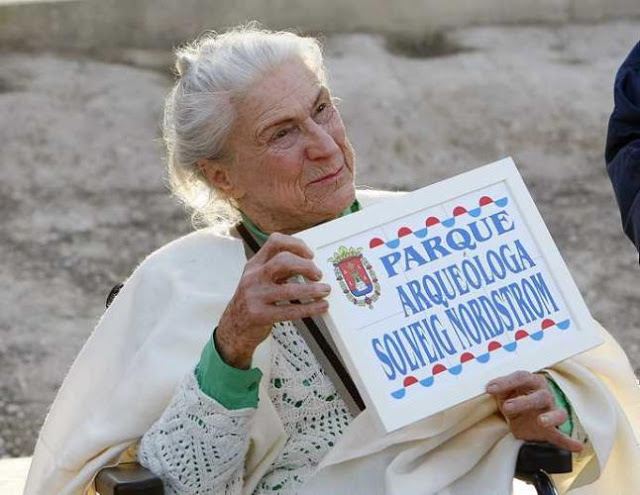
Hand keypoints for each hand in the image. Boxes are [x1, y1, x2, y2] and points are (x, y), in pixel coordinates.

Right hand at [216, 233, 330, 368]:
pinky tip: (321, 306)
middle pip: (283, 261)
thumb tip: (309, 264)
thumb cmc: (253, 302)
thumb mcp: (260, 279)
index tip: (310, 254)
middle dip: (306, 266)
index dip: (296, 244)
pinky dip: (310, 308)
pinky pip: (290, 311)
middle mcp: (253, 277)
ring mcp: (255, 296)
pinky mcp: (260, 315)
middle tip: (318, 274)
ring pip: (289, 289)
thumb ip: (279, 270)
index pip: (275, 242)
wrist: (233, 328)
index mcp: (254, 264)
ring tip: (325, 290)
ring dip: (312, 290)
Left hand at [486, 371, 582, 452]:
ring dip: (550, 417)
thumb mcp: (504, 393)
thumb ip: (499, 389)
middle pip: (540, 396)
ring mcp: (551, 412)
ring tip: (541, 421)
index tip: (490, 389)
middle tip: (507, 407)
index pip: (522, 377)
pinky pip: (562, 435)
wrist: (522, 418)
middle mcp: (544, 395)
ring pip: (557, 413)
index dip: (506, 382)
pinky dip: (569, 441)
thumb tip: (490, 387)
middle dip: (523, 401)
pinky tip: (577, 446)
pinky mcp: (552, 429)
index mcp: (531, 382)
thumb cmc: (514, 399)